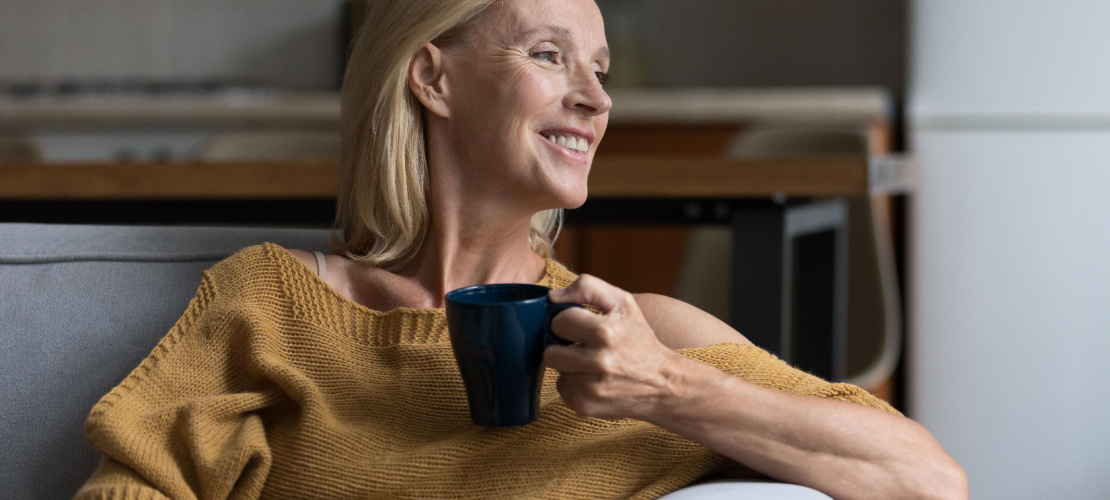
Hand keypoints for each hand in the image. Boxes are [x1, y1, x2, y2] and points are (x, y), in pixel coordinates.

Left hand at [543, 275, 687, 420]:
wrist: (663, 383)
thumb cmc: (640, 339)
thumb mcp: (622, 303)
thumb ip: (587, 287)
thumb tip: (552, 298)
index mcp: (605, 332)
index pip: (558, 322)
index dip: (567, 322)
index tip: (581, 326)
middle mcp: (598, 361)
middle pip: (550, 351)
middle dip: (564, 346)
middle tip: (583, 346)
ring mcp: (591, 387)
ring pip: (556, 370)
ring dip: (569, 365)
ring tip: (592, 363)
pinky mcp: (586, 406)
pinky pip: (561, 388)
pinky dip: (573, 383)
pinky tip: (593, 380)